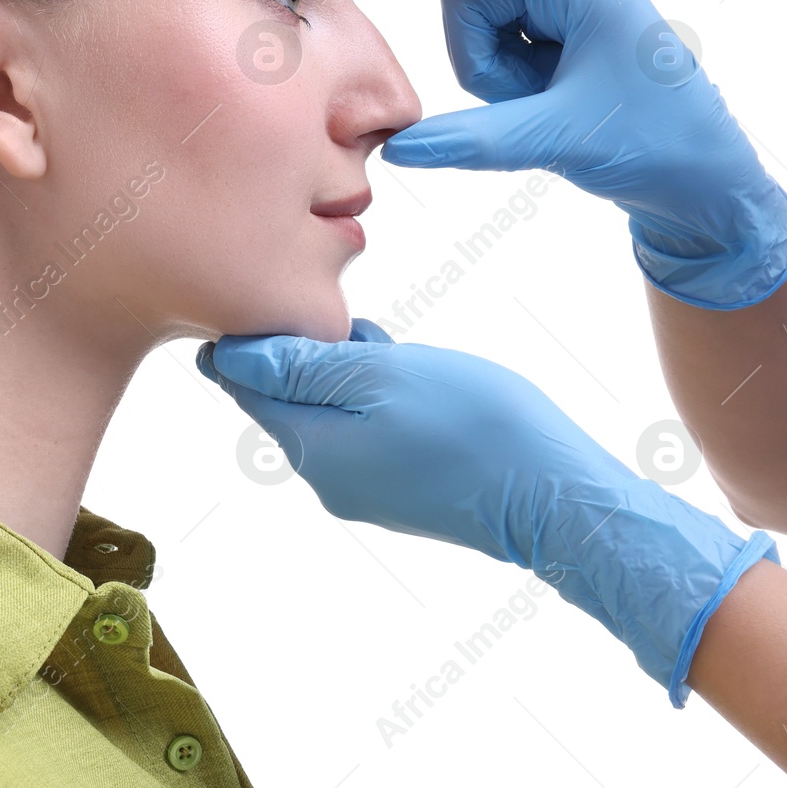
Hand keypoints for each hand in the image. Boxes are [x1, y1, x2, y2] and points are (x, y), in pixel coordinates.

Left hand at [197, 320, 778, 705]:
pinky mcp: (400, 489)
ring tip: (379, 336)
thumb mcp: (381, 375)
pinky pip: (363, 429)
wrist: (557, 497)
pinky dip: (374, 392)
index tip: (278, 290)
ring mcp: (364, 488)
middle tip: (341, 308)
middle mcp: (325, 477)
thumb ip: (302, 366)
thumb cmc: (473, 425)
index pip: (243, 386)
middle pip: (283, 398)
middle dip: (301, 349)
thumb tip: (228, 356)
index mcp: (309, 448)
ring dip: (342, 368)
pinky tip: (405, 369)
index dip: (250, 334)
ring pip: (327, 409)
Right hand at [341, 0, 786, 309]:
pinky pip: (492, 48)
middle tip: (536, 102)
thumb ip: (473, 141)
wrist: (703, 180)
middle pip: (468, 3)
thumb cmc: (654, 143)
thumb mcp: (558, 139)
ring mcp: (563, 3)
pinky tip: (550, 104)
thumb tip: (398, 150)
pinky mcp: (556, 30)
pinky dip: (505, 85)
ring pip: (474, 30)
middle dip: (482, 62)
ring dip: (495, 78)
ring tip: (550, 105)